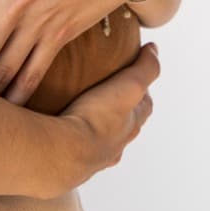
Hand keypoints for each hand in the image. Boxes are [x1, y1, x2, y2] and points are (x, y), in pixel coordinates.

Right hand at [52, 42, 159, 190]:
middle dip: (119, 112)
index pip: (143, 107)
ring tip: (77, 108)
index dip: (142, 92)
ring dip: (93, 127)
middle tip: (105, 93)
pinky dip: (68, 136)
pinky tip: (55, 124)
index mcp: (130, 127)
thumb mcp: (129, 86)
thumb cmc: (98, 119)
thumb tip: (154, 50)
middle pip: (123, 127)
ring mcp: (92, 156)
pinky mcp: (67, 160)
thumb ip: (145, 68)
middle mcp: (115, 145)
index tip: (133, 76)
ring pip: (98, 140)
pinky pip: (71, 146)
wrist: (64, 152)